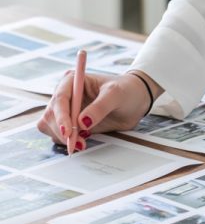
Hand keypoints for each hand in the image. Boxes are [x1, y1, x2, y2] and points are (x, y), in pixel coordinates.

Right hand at [37, 69, 161, 150]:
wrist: (135, 101)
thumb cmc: (126, 90)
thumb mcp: (116, 94)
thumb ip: (100, 106)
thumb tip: (82, 122)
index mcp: (73, 80)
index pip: (60, 98)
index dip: (60, 116)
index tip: (68, 131)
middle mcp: (66, 94)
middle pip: (50, 114)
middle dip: (61, 130)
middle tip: (77, 142)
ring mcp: (67, 110)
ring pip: (50, 126)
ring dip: (62, 138)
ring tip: (82, 142)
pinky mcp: (71, 124)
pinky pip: (59, 135)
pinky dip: (66, 141)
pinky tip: (82, 141)